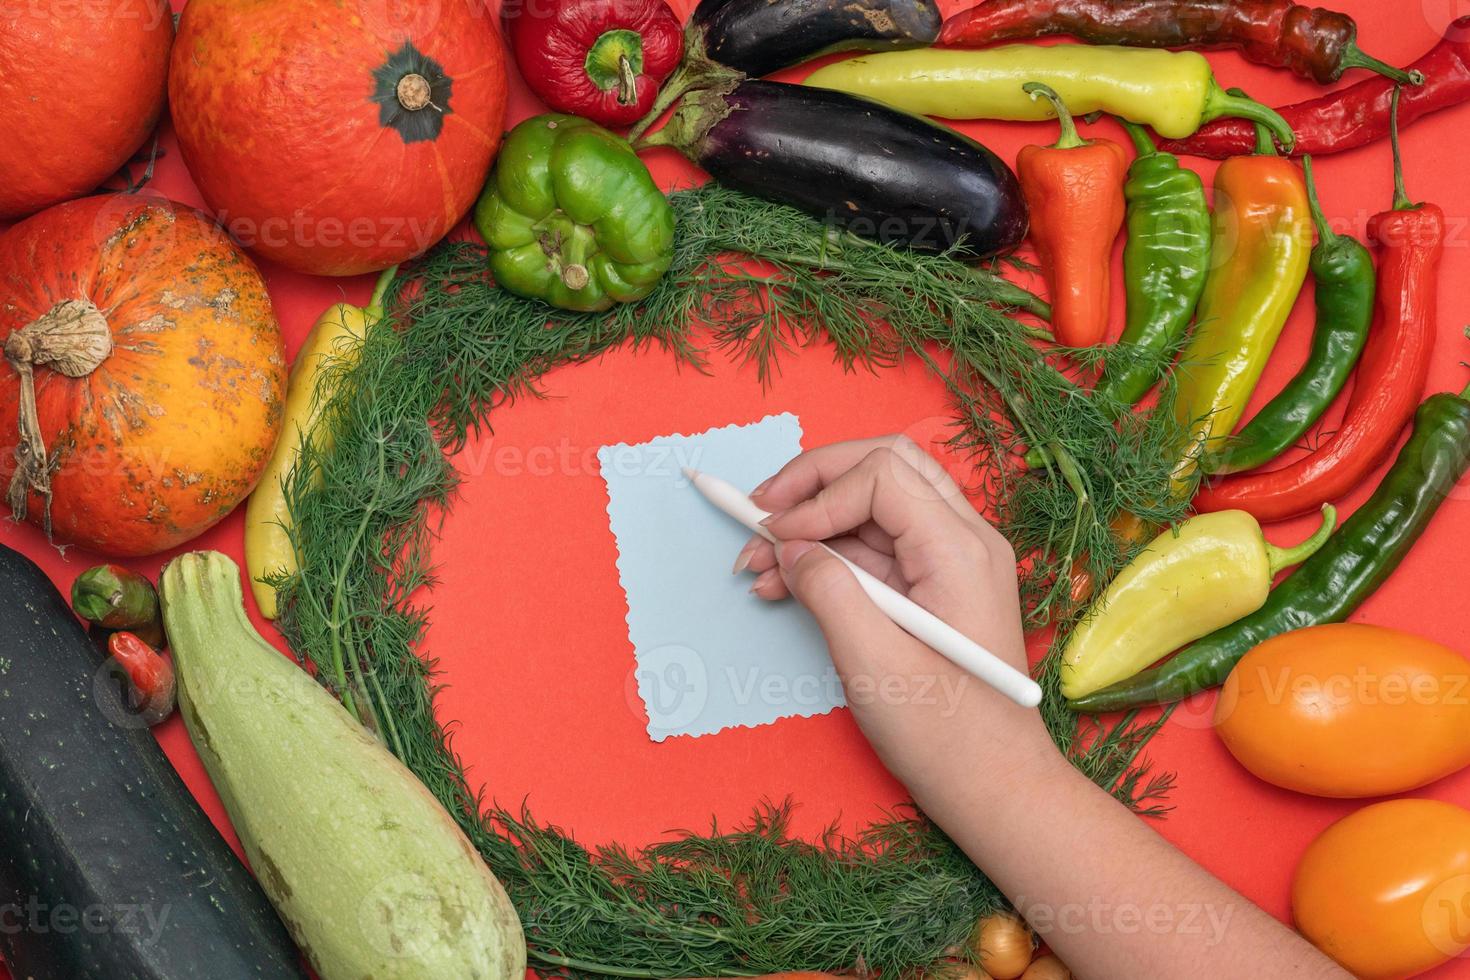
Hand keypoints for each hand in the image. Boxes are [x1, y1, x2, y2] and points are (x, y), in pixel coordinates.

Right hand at [734, 435, 1054, 807]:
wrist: (996, 787)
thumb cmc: (947, 737)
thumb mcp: (873, 664)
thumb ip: (828, 591)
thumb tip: (789, 547)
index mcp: (961, 551)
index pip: (881, 475)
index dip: (817, 495)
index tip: (773, 535)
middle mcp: (965, 540)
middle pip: (882, 465)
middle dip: (811, 482)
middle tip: (757, 514)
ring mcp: (952, 561)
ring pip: (873, 501)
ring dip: (811, 520)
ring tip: (756, 563)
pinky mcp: (934, 585)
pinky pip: (875, 545)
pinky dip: (826, 553)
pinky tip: (782, 583)